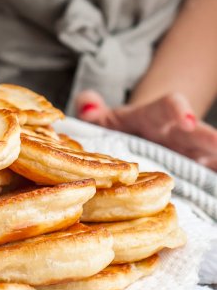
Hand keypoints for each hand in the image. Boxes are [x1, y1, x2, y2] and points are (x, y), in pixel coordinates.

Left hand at [75, 90, 216, 170]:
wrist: (139, 134)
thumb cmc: (120, 127)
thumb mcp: (105, 118)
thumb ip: (92, 110)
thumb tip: (86, 104)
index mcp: (154, 116)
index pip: (169, 106)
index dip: (178, 111)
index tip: (185, 120)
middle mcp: (177, 132)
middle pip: (197, 132)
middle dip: (208, 138)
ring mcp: (189, 151)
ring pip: (208, 152)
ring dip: (214, 157)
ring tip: (216, 165)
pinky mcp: (194, 167)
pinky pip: (207, 171)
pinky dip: (212, 175)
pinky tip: (215, 184)